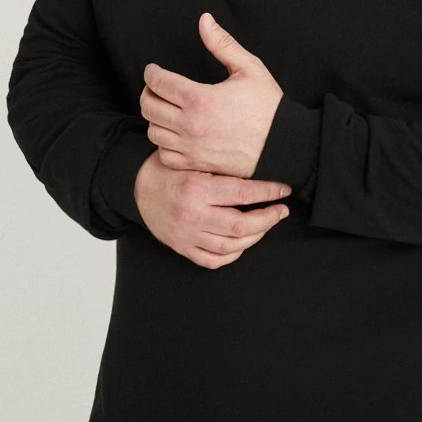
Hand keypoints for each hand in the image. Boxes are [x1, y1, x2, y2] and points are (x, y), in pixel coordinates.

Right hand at [134, 151, 291, 269]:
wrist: (137, 187)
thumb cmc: (168, 170)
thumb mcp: (193, 160)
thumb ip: (222, 169)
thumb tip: (261, 172)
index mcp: (197, 190)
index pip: (243, 193)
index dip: (269, 192)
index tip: (284, 191)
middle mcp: (192, 216)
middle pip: (241, 227)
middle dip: (268, 219)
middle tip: (281, 211)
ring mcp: (186, 236)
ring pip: (231, 246)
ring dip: (255, 237)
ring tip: (266, 224)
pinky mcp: (182, 248)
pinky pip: (213, 260)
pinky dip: (232, 254)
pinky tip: (242, 243)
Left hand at [140, 13, 282, 177]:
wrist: (283, 144)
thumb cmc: (268, 106)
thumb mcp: (249, 68)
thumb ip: (222, 43)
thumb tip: (204, 20)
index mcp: (200, 98)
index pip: (158, 82)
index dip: (151, 72)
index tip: (153, 70)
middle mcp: (190, 124)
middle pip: (149, 106)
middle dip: (148, 92)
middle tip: (156, 87)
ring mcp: (191, 147)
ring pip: (153, 131)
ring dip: (155, 117)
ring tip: (165, 109)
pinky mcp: (196, 164)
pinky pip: (164, 154)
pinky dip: (163, 143)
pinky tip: (173, 133)